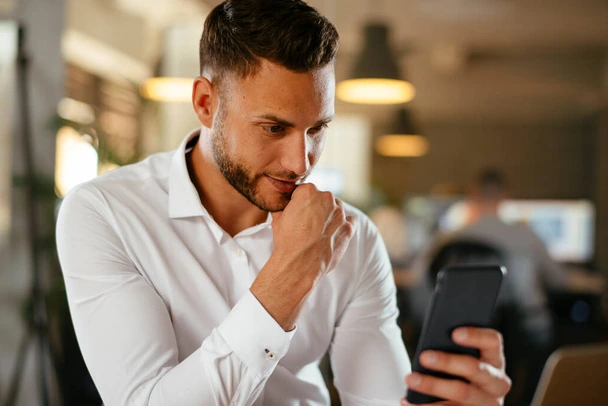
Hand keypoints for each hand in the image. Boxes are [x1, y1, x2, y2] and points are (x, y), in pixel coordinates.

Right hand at [251, 183, 355, 329]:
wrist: (299, 264)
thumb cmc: (287, 241)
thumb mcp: (278, 218)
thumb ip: (284, 206)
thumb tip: (285, 205)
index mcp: (308, 192)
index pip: (305, 190)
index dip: (300, 202)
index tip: (297, 212)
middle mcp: (326, 198)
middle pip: (322, 198)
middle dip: (316, 208)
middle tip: (307, 223)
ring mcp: (340, 213)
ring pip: (336, 208)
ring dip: (329, 216)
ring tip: (318, 232)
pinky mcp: (348, 227)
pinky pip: (350, 221)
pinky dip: (343, 225)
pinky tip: (333, 233)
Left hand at [402, 327, 510, 405]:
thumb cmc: (462, 374)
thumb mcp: (464, 360)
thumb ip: (453, 349)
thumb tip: (429, 345)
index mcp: (494, 360)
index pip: (492, 341)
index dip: (476, 335)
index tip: (454, 333)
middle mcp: (496, 382)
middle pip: (474, 368)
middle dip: (447, 362)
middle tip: (424, 356)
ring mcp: (488, 403)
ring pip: (461, 392)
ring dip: (432, 385)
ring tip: (410, 379)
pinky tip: (408, 401)